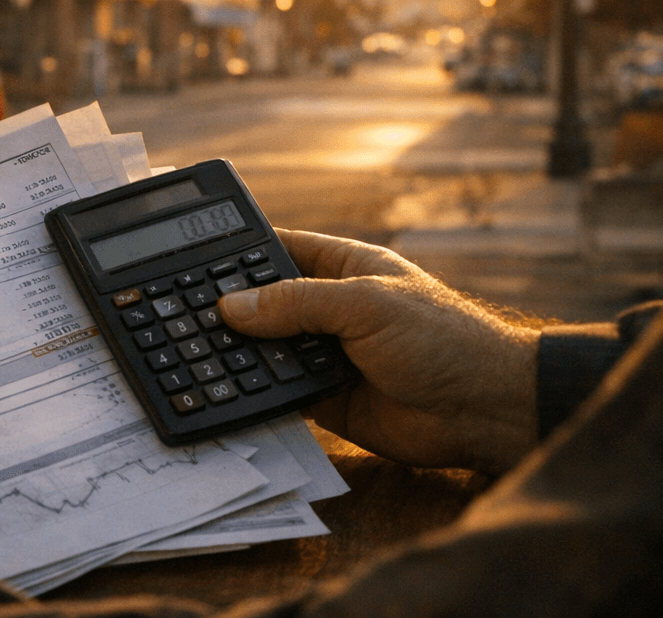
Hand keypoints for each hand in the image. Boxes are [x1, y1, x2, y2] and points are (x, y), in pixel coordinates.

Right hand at [218, 229, 538, 473]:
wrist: (486, 411)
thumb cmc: (443, 339)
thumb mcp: (364, 305)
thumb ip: (296, 304)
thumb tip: (230, 306)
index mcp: (341, 268)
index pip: (276, 250)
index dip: (235, 252)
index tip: (186, 259)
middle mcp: (328, 308)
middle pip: (262, 303)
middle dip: (226, 307)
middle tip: (176, 311)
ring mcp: (325, 353)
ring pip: (264, 349)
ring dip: (236, 352)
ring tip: (190, 351)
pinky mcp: (324, 397)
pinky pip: (276, 392)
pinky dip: (252, 392)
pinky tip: (221, 389)